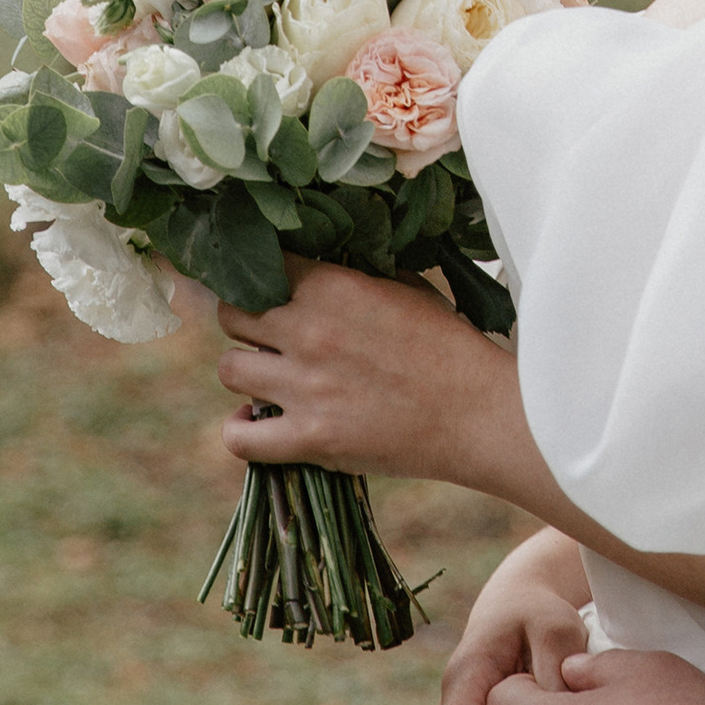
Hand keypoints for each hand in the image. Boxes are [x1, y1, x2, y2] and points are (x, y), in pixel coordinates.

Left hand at [215, 257, 509, 481]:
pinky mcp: (309, 438)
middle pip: (231, 315)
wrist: (476, 411)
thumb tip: (320, 269)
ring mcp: (304, 387)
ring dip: (246, 373)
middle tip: (265, 336)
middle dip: (245, 322)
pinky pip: (238, 437)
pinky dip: (240, 431)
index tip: (268, 290)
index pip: (262, 267)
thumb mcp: (404, 288)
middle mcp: (308, 331)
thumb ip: (354, 277)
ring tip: (268, 380)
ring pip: (228, 369)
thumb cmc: (449, 344)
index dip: (261, 278)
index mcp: (332, 286)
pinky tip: (255, 424)